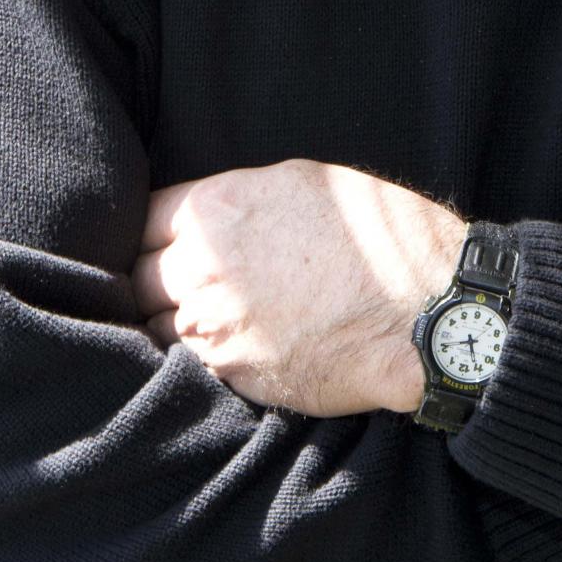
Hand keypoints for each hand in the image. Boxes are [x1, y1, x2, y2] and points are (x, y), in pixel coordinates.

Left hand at [131, 159, 466, 415]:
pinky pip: (186, 367)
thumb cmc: (380, 238)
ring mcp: (213, 328)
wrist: (427, 311)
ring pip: (153, 327)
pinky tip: (224, 348)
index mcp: (217, 211)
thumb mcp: (305, 184)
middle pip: (135, 277)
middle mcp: (203, 268)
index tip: (157, 240)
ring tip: (199, 319)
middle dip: (149, 279)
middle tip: (170, 283)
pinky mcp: (234, 377)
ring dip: (167, 323)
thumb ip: (241, 201)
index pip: (139, 219)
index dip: (147, 231)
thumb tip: (211, 219)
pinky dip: (193, 359)